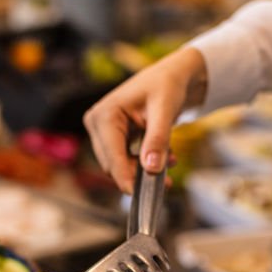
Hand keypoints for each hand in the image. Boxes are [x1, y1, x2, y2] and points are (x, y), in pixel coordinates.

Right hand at [83, 47, 206, 192]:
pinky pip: (124, 159)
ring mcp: (103, 130)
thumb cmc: (168, 84)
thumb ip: (157, 140)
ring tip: (171, 161)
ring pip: (118, 165)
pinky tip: (164, 157)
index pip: (112, 157)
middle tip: (168, 179)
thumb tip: (151, 168)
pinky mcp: (112, 136)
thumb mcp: (165, 111)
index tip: (142, 196)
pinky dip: (142, 163)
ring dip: (143, 170)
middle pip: (113, 165)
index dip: (126, 178)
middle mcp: (97, 123)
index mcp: (104, 115)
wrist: (174, 75)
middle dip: (139, 175)